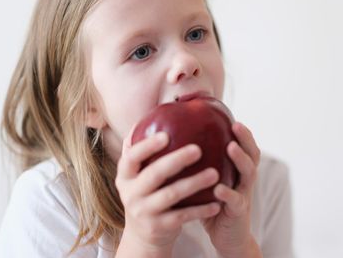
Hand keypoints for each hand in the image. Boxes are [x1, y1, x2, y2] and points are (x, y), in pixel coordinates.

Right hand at [115, 130, 220, 256]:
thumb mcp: (139, 173)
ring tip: (214, 173)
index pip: (132, 157)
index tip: (165, 135)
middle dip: (176, 161)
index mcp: (125, 175)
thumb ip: (145, 149)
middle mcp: (131, 193)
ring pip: (170, 195)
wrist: (144, 234)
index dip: (147, 146)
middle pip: (154, 175)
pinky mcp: (158, 227)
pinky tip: (217, 203)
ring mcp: (143, 211)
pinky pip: (182, 217)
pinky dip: (200, 210)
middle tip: (198, 149)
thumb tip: (162, 109)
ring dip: (194, 183)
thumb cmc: (148, 192)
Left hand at [201, 122, 261, 257]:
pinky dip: (228, 194)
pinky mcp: (239, 212)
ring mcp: (244, 195)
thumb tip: (177, 142)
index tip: (232, 116)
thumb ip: (202, 165)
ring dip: (240, 159)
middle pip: (253, 155)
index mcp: (239, 171)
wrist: (228, 237)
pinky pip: (235, 201)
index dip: (242, 132)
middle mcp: (245, 180)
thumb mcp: (210, 182)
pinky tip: (218, 188)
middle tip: (236, 125)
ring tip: (230, 147)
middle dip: (246, 139)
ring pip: (249, 174)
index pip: (245, 146)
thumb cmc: (214, 205)